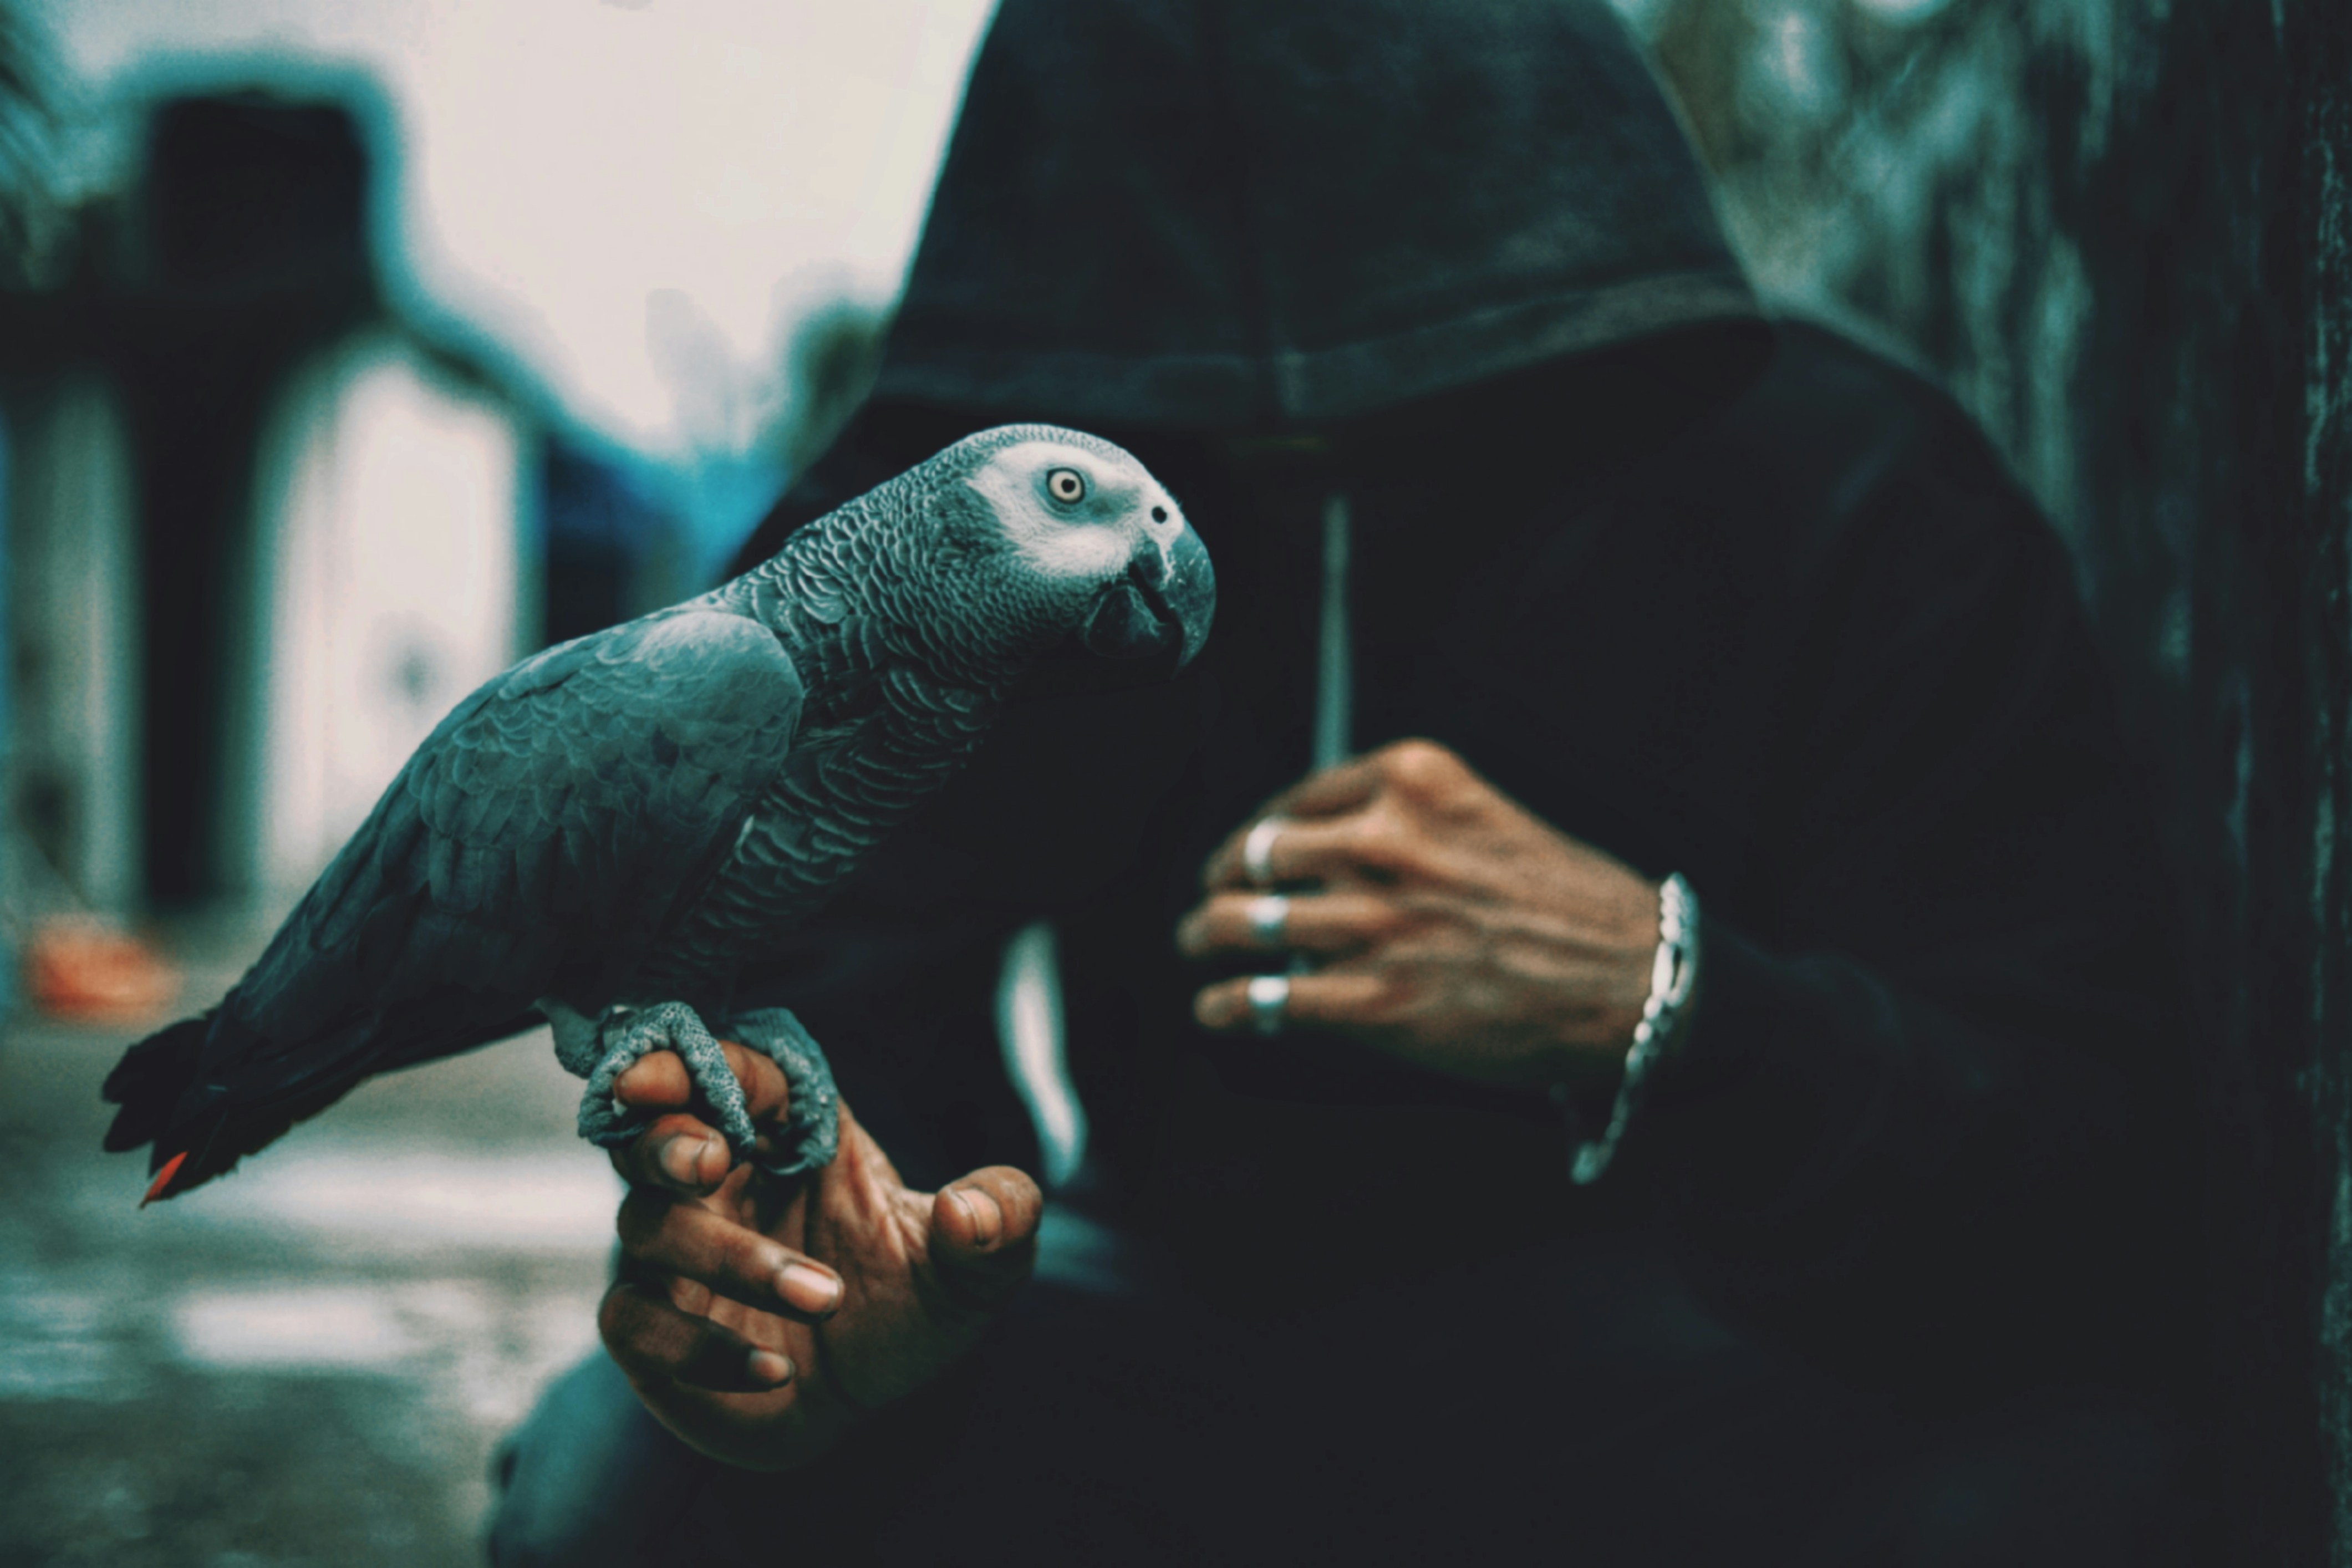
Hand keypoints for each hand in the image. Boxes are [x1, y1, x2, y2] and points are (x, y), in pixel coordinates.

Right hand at [597, 1041, 1040, 1469]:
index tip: (663, 1075)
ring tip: (826, 1297)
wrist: (871, 1404)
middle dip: (668, 1138)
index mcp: (788, 1134)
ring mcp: (675, 1256)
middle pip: (652, 1134)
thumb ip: (1001, 1219)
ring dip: (733, 1260)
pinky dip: (696, 1347)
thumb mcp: (977, 1266)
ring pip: (651, 1227)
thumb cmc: (911, 1304)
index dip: (690, 1062)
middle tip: (709, 1160)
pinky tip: (772, 1371)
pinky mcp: (653, 1332)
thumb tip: (969, 1210)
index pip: (732, 1073)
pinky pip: (635, 1324)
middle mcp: (720, 1182)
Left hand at [1178, 739, 1663, 1086]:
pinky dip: (1227, 1004)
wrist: (1633, 978)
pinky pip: (1267, 998)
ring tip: (1197, 944)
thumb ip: (1410, 822)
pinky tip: (1217, 1009)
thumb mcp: (1485, 818)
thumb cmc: (1573, 902)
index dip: (1260, 828)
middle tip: (1210, 896)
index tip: (1249, 849)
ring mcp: (1374, 923)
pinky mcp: (1375, 1000)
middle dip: (1221, 878)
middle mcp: (1383, 843)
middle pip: (1258, 854)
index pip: (1298, 796)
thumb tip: (1333, 848)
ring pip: (1244, 922)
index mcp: (1412, 783)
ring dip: (1207, 936)